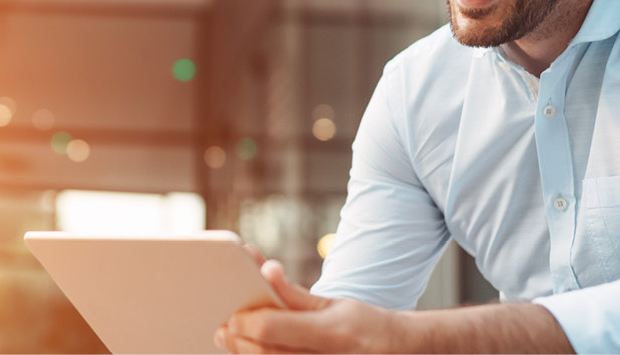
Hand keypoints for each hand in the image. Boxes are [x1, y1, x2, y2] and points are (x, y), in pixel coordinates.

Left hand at [214, 259, 409, 353]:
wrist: (397, 351)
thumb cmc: (365, 323)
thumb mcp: (334, 303)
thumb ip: (295, 294)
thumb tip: (266, 272)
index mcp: (331, 333)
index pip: (272, 329)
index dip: (246, 322)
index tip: (232, 314)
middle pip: (264, 353)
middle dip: (238, 341)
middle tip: (222, 329)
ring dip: (245, 354)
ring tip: (230, 340)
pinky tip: (252, 352)